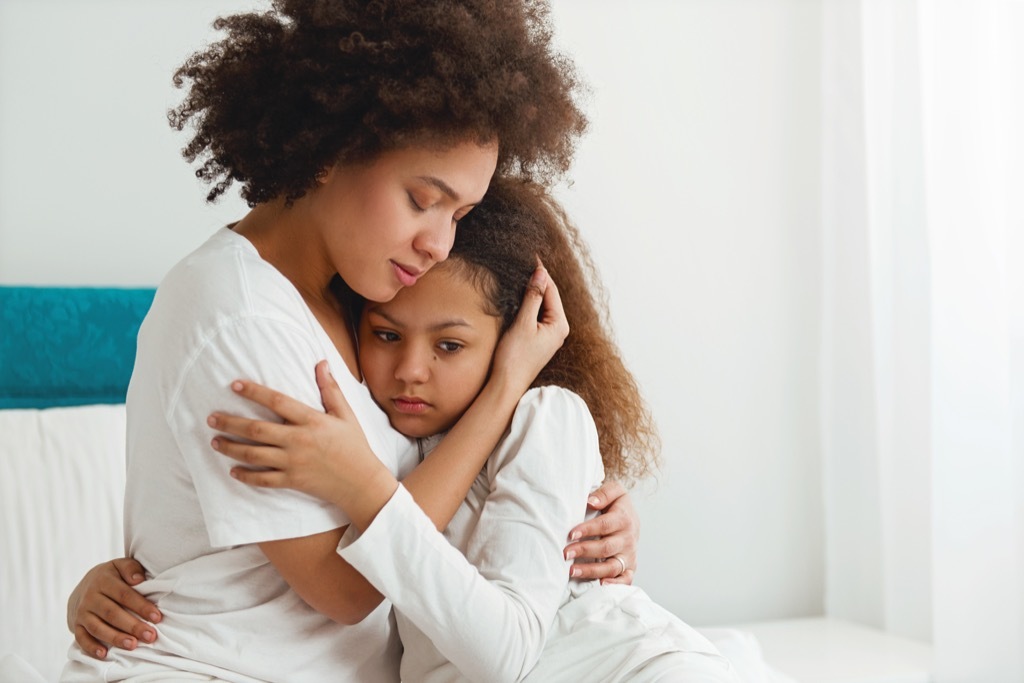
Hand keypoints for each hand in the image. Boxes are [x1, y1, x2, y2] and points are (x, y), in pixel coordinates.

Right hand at [67, 558, 159, 658]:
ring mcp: (82, 612)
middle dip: (132, 626)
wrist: (83, 585)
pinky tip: (104, 654)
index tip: (157, 617)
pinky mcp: (76, 625)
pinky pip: (81, 638)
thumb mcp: (121, 565)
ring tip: (133, 645)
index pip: (124, 595)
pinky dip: (91, 647)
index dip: (141, 606)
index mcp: (104, 580)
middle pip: (112, 613)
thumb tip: (139, 579)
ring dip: (115, 638)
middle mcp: (90, 597)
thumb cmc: (112, 576)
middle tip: (150, 636)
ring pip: (98, 628)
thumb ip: (131, 568)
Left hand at [210, 362, 395, 519]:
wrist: (361, 483)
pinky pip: (262, 479)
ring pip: (254, 455)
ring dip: (231, 447)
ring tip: (215, 441)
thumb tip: (321, 363)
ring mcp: (293, 463)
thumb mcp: (346, 415)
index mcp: (311, 421)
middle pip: (256, 430)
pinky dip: (246, 476)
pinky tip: (233, 470)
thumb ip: (330, 389)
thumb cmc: (354, 446)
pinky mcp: (292, 481)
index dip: (254, 392)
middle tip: (211, 418)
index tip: (235, 384)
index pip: (277, 402)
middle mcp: (298, 441)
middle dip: (230, 423)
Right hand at [490, 262, 568, 395]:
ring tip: (521, 274)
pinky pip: (536, 315)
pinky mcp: (539, 340)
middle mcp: (558, 329)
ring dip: (532, 292)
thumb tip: (540, 274)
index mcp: (559, 325)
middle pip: (549, 296)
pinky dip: (529, 304)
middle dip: (538, 280)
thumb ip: (533, 297)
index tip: (532, 255)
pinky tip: (519, 297)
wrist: (507, 385)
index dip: (541, 272)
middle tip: (525, 261)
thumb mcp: (523, 323)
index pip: (552, 290)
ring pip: (542, 305)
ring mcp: (549, 335)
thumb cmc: (515, 358)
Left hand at [563, 480, 638, 584]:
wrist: (631, 518)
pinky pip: (625, 580)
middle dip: (585, 551)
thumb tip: (591, 502)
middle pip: (606, 548)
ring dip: (592, 570)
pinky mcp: (629, 567)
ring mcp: (628, 555)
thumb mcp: (615, 491)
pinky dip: (615, 585)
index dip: (588, 530)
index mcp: (624, 519)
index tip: (571, 534)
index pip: (605, 525)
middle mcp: (628, 539)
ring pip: (612, 567)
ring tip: (572, 571)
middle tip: (565, 553)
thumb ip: (604, 493)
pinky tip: (599, 585)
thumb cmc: (616, 505)